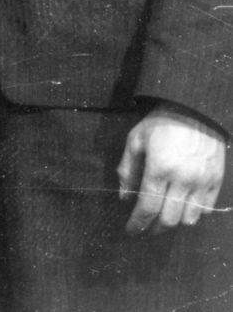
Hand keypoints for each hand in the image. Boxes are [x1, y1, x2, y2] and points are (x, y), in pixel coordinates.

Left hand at [117, 103, 225, 233]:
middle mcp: (182, 179)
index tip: (131, 231)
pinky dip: (194, 214)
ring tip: (164, 217)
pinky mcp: (216, 181)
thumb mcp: (136, 139)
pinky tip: (183, 207)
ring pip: (189, 219)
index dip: (138, 223)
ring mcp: (202, 181)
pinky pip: (206, 210)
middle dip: (154, 228)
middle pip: (168, 219)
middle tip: (146, 228)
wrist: (193, 108)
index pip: (147, 207)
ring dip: (174, 223)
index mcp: (159, 168)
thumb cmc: (160, 122)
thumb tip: (123, 197)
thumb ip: (128, 169)